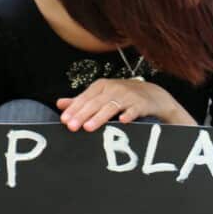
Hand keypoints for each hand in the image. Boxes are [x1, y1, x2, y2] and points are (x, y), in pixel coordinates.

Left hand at [57, 78, 193, 130]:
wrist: (152, 94)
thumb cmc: (122, 96)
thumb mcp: (101, 95)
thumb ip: (82, 100)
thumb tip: (60, 104)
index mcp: (101, 86)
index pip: (84, 98)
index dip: (74, 109)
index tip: (65, 120)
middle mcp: (113, 88)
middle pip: (95, 103)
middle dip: (82, 115)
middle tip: (72, 127)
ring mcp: (127, 95)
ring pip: (111, 107)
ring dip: (100, 117)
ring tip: (89, 127)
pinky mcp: (141, 104)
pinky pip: (133, 110)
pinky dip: (128, 115)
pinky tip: (123, 121)